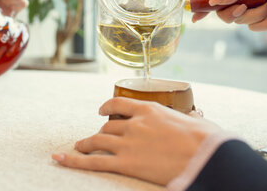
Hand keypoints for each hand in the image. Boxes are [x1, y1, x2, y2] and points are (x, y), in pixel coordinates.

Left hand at [52, 97, 220, 184]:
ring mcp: (128, 143)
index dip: (107, 106)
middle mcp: (135, 123)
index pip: (119, 102)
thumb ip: (188, 117)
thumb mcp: (196, 121)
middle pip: (108, 126)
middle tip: (97, 138)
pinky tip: (60, 158)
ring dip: (85, 144)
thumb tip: (196, 116)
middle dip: (100, 132)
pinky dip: (73, 160)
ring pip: (97, 140)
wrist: (206, 155)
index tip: (102, 111)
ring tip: (78, 147)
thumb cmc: (206, 139)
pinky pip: (92, 162)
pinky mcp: (125, 163)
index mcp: (150, 109)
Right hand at [192, 0, 266, 30]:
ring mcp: (255, 5)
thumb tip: (216, 0)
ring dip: (260, 17)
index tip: (195, 15)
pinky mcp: (263, 18)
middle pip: (227, 10)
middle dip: (240, 12)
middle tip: (246, 9)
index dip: (207, 3)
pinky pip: (255, 27)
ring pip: (242, 21)